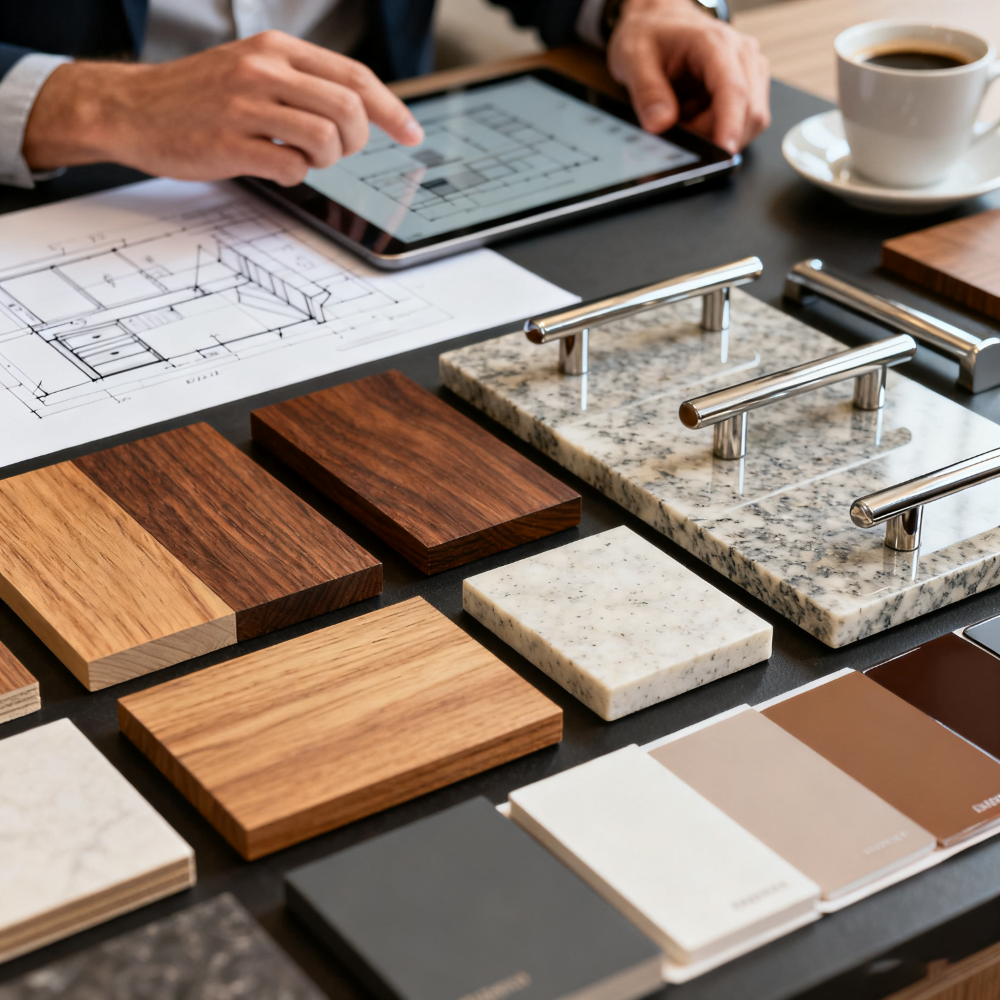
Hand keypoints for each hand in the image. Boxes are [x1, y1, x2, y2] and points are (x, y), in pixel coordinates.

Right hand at [22, 30, 424, 184]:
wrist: (132, 109)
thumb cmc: (200, 96)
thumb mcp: (253, 69)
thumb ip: (304, 84)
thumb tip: (362, 112)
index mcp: (275, 50)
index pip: (354, 77)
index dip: (392, 110)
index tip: (412, 133)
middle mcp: (263, 71)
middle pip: (348, 110)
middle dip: (357, 141)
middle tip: (339, 151)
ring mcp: (245, 107)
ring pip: (325, 140)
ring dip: (327, 160)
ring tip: (302, 158)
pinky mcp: (229, 144)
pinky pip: (291, 169)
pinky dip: (295, 176)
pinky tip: (274, 166)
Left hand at [607, 0, 769, 152]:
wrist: (659, 21)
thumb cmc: (650, 34)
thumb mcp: (633, 58)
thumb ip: (646, 92)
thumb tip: (660, 124)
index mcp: (714, 42)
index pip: (733, 90)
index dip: (731, 126)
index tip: (723, 153)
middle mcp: (741, 53)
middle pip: (750, 111)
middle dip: (717, 135)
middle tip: (680, 133)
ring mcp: (749, 69)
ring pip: (751, 120)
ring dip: (717, 133)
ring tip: (685, 120)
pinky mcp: (749, 84)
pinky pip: (743, 121)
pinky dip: (718, 130)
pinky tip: (696, 118)